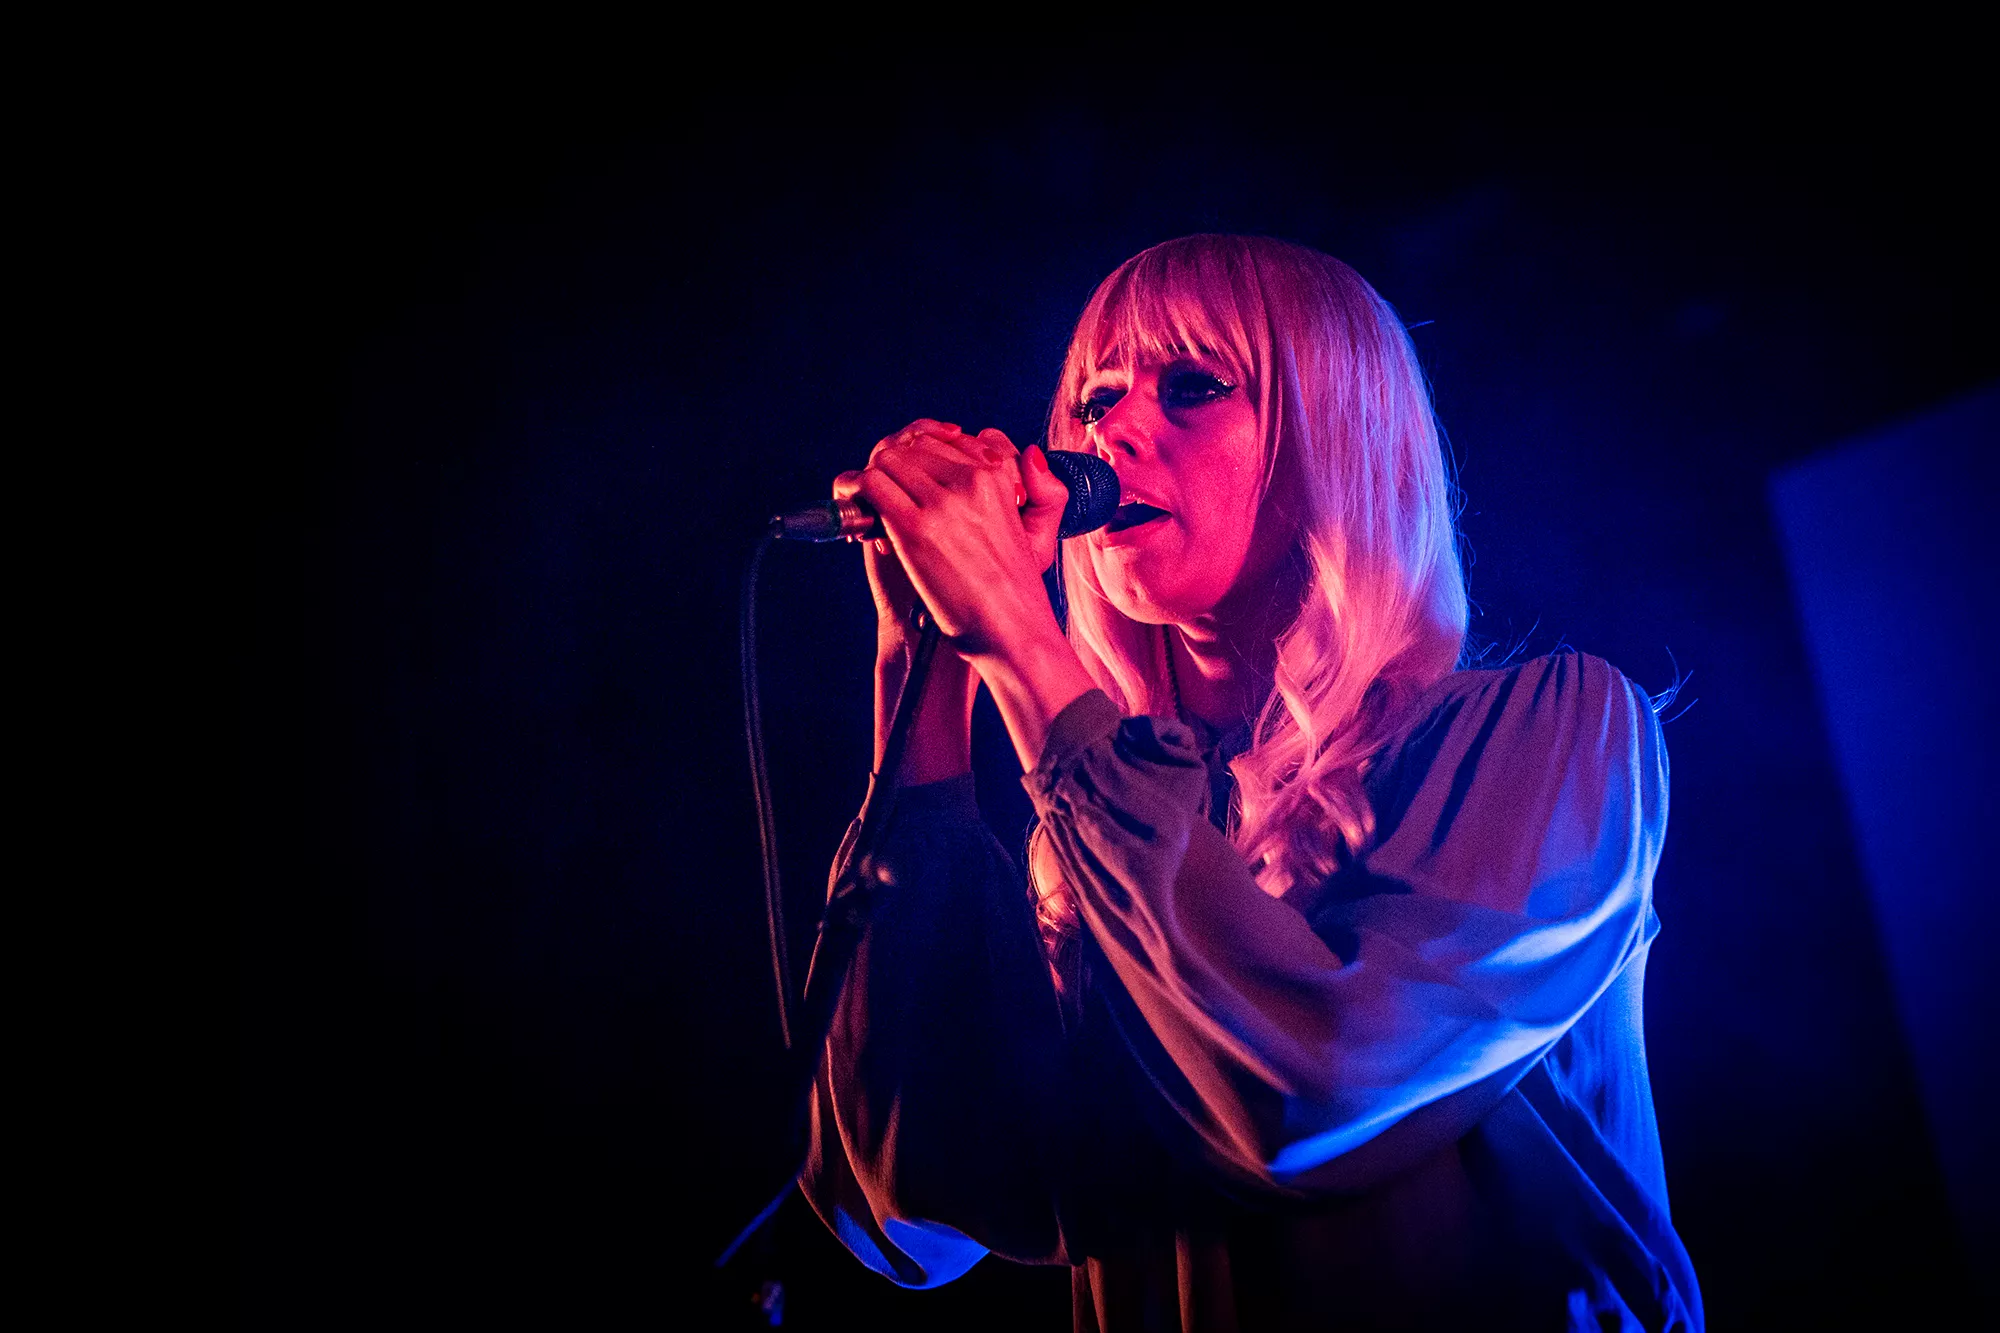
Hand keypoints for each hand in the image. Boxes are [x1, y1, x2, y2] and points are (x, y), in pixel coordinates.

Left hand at [836, 420, 1068, 659]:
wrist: (1009, 628)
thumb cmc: (1014, 587)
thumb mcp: (1037, 529)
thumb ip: (1041, 487)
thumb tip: (1031, 453)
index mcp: (998, 475)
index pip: (944, 438)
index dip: (923, 459)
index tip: (919, 486)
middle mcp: (971, 480)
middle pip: (912, 445)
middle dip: (896, 468)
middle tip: (891, 499)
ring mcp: (942, 503)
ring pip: (888, 460)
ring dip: (876, 481)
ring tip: (877, 513)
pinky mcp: (915, 528)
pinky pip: (873, 486)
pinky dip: (861, 496)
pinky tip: (868, 523)